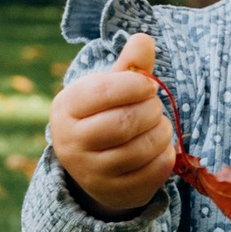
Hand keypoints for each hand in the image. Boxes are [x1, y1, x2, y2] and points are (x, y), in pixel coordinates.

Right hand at [47, 30, 176, 214]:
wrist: (95, 167)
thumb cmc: (104, 116)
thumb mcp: (110, 88)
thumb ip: (129, 65)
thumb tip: (144, 39)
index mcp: (65, 109)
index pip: (103, 92)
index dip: (134, 85)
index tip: (147, 85)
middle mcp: (71, 143)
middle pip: (124, 122)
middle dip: (150, 110)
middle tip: (154, 106)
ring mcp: (91, 172)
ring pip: (140, 148)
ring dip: (161, 131)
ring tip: (158, 125)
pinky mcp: (115, 192)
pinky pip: (153, 171)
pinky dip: (165, 154)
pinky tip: (159, 147)